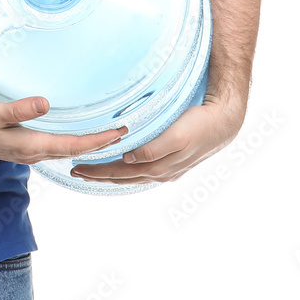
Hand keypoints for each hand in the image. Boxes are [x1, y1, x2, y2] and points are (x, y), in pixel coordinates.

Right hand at [0, 97, 127, 164]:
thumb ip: (19, 109)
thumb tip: (45, 103)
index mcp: (30, 146)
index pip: (73, 146)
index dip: (97, 141)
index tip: (118, 134)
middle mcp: (33, 153)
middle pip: (74, 151)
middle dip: (100, 144)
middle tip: (124, 132)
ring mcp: (29, 153)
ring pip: (66, 151)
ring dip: (88, 144)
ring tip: (108, 135)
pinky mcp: (24, 147)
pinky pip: (56, 148)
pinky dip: (73, 143)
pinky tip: (76, 136)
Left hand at [69, 96, 243, 184]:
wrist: (224, 122)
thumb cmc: (198, 125)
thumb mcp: (177, 136)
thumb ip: (154, 149)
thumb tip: (129, 159)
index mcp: (159, 167)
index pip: (120, 172)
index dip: (98, 171)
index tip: (77, 166)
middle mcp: (161, 172)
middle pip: (123, 177)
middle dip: (98, 176)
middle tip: (75, 171)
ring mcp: (167, 169)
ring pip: (132, 176)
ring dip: (110, 174)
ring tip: (91, 172)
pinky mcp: (172, 161)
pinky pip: (142, 171)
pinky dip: (126, 171)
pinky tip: (121, 168)